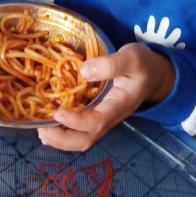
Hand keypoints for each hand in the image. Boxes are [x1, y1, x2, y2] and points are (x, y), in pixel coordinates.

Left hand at [38, 43, 175, 151]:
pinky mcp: (98, 115)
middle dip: (64, 140)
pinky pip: (81, 131)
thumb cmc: (142, 64)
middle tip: (42, 130)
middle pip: (88, 139)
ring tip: (42, 131)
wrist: (154, 74)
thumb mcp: (132, 57)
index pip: (97, 122)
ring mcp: (104, 118)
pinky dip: (64, 132)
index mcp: (120, 105)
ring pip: (83, 139)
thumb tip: (83, 71)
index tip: (57, 113)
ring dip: (61, 140)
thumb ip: (111, 64)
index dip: (77, 121)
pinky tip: (50, 125)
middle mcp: (111, 117)